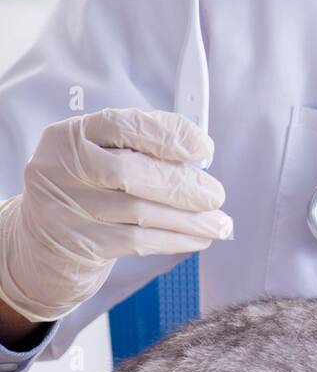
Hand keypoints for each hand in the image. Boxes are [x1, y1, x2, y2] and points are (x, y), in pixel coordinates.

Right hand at [0, 108, 232, 322]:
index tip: (204, 148)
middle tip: (216, 194)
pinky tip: (198, 238)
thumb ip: (142, 149)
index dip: (169, 135)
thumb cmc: (87, 192)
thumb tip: (199, 157)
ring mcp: (65, 208)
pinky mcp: (77, 243)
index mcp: (71, 135)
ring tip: (219, 223)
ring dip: (189, 219)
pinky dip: (174, 239)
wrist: (41, 246)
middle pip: (132, 172)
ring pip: (139, 211)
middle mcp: (61, 167)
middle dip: (183, 184)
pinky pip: (137, 241)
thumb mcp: (102, 159)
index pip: (124, 125)